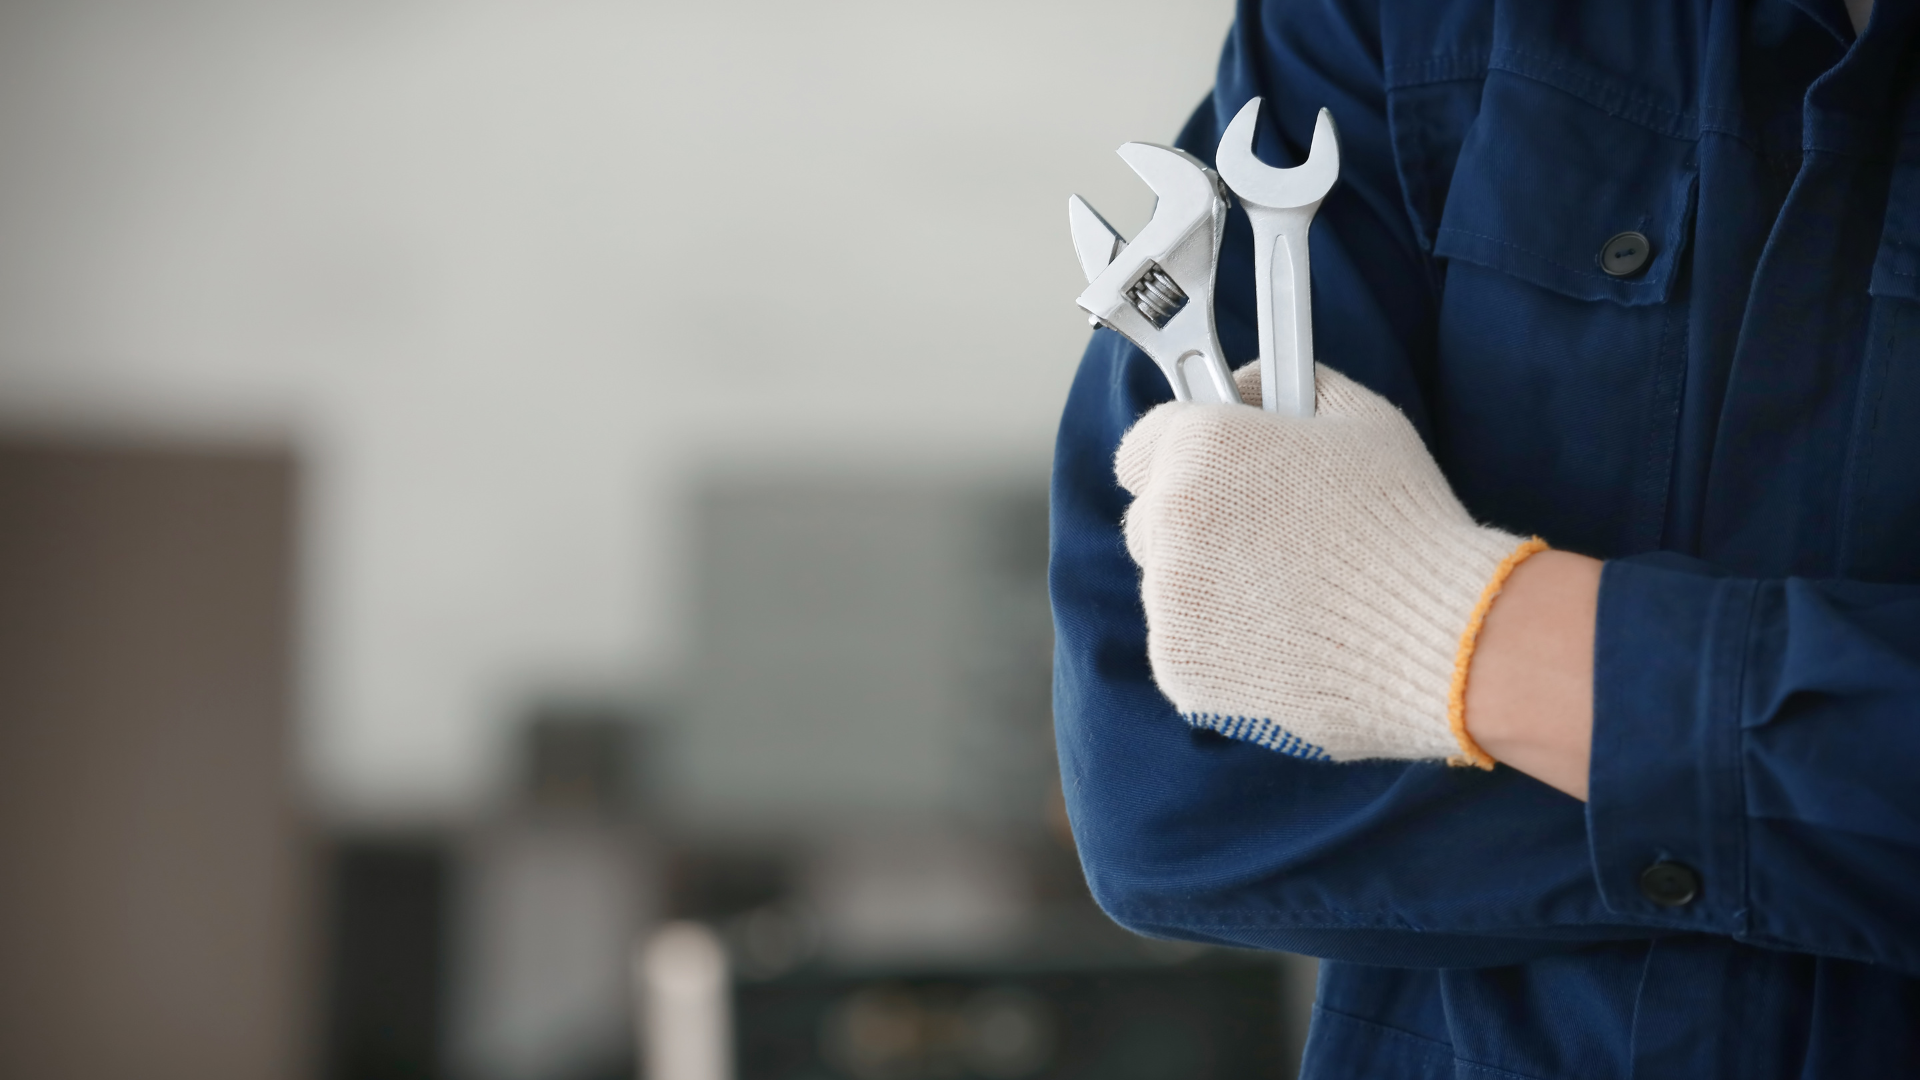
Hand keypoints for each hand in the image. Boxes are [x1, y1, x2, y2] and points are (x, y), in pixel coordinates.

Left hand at [1114, 362, 1542, 764]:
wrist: (1441, 638)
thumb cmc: (1408, 523)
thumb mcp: (1360, 417)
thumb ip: (1284, 385)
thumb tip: (1241, 384)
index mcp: (1200, 447)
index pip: (1141, 448)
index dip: (1181, 462)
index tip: (1212, 481)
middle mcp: (1168, 518)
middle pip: (1149, 521)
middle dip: (1194, 529)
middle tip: (1269, 544)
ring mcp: (1169, 599)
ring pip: (1168, 590)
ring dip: (1210, 592)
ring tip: (1294, 599)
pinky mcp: (1179, 666)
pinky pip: (1185, 649)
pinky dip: (1221, 649)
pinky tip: (1286, 640)